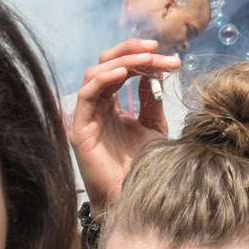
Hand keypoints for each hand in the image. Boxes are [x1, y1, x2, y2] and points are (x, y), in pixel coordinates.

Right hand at [69, 39, 178, 213]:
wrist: (132, 198)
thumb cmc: (141, 168)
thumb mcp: (153, 127)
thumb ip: (152, 101)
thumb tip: (155, 73)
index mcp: (111, 104)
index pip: (120, 68)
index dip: (141, 57)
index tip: (168, 56)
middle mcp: (96, 107)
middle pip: (105, 64)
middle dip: (132, 52)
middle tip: (157, 50)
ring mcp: (86, 117)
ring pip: (96, 73)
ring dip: (123, 62)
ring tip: (148, 60)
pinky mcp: (79, 130)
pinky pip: (86, 95)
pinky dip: (104, 79)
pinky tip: (124, 75)